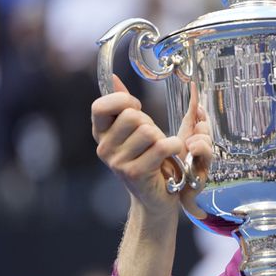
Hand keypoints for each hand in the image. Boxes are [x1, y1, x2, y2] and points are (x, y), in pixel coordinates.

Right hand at [91, 75, 208, 219]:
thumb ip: (123, 105)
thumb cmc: (148, 158)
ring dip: (162, 137)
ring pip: (148, 131)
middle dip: (150, 122)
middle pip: (132, 116)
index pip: (100, 106)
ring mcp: (117, 162)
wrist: (155, 197)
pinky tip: (171, 155)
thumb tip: (114, 78)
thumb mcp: (133, 129)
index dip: (123, 101)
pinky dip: (175, 147)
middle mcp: (104, 148)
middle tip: (152, 138)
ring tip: (159, 150)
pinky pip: (162, 146)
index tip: (136, 108)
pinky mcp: (135, 173)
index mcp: (100, 133)